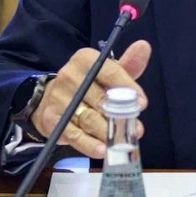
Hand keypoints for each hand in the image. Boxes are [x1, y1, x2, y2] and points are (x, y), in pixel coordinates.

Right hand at [30, 40, 151, 157]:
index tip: (142, 103)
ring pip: (88, 117)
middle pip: (100, 97)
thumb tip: (144, 46)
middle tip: (136, 128)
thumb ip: (127, 64)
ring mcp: (59, 98)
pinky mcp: (52, 119)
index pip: (110, 71)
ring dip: (107, 132)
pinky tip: (102, 149)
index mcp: (85, 59)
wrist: (52, 98)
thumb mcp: (107, 72)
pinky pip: (73, 134)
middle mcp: (69, 75)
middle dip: (120, 115)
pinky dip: (88, 144)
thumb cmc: (88, 84)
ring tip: (122, 142)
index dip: (128, 88)